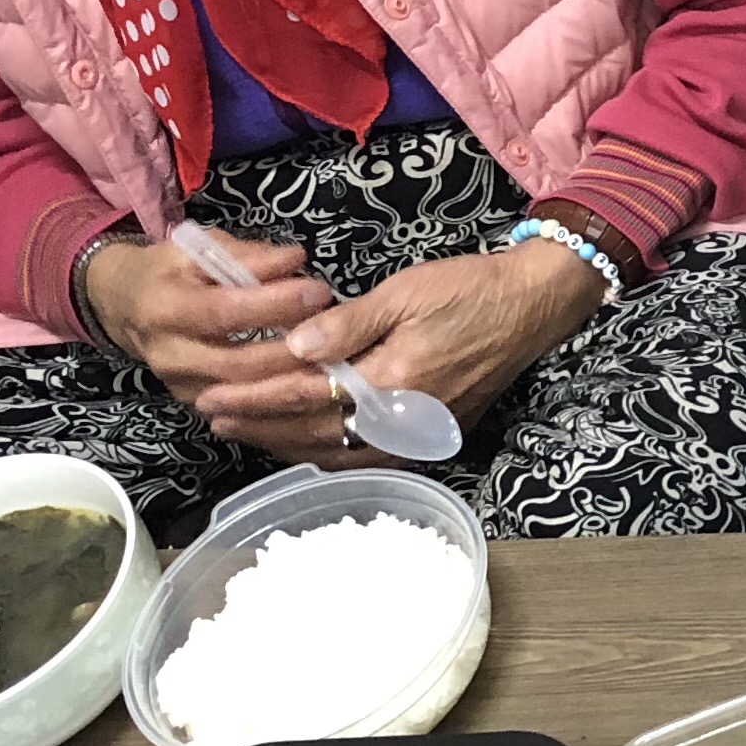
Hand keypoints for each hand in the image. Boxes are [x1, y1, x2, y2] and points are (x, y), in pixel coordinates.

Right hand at [80, 228, 338, 429]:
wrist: (123, 304)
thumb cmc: (169, 269)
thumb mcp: (199, 247)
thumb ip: (246, 255)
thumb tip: (296, 260)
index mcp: (165, 307)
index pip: (225, 312)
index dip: (274, 305)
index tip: (317, 292)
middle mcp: (169, 354)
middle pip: (239, 364)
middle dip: (292, 350)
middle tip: (335, 332)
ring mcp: (180, 385)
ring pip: (243, 395)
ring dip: (291, 381)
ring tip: (333, 359)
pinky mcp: (193, 403)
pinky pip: (241, 411)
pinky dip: (278, 401)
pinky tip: (312, 386)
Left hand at [234, 237, 608, 462]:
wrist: (531, 308)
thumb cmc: (470, 290)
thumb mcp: (405, 293)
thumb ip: (348, 325)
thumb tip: (294, 345)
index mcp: (393, 381)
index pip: (307, 397)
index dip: (256, 399)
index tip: (215, 397)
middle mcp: (404, 419)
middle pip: (315, 433)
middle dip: (260, 427)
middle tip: (215, 419)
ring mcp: (419, 433)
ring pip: (338, 452)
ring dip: (288, 443)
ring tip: (248, 432)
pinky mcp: (431, 436)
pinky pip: (368, 456)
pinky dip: (328, 453)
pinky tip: (306, 444)